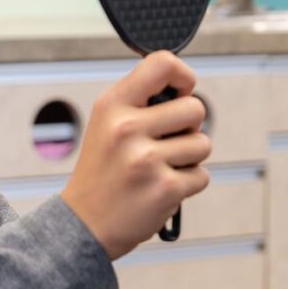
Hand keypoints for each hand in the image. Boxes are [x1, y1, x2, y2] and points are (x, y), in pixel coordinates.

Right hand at [60, 52, 210, 258]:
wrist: (84, 225)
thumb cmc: (102, 171)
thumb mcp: (106, 124)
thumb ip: (140, 101)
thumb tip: (185, 87)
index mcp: (112, 105)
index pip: (161, 63)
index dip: (183, 75)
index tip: (182, 91)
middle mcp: (127, 128)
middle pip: (195, 108)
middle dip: (190, 126)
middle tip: (168, 141)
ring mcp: (146, 159)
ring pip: (203, 144)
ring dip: (189, 158)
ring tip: (160, 168)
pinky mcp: (165, 189)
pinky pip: (201, 175)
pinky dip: (188, 184)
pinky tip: (161, 189)